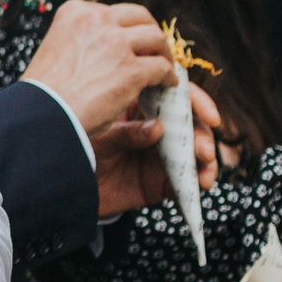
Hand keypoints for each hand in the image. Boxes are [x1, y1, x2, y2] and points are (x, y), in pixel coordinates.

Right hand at [19, 0, 173, 135]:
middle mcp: (96, 20)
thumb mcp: (57, 47)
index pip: (112, 11)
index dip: (126, 28)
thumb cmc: (45, 90)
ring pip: (155, 39)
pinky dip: (168, 77)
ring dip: (163, 54)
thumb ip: (81, 40)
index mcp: (75, 12)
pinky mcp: (131, 70)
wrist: (40, 114)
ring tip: (164, 68)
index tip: (131, 42)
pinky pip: (161, 67)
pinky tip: (165, 86)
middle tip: (155, 51)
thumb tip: (105, 48)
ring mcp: (115, 43)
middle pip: (139, 17)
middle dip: (151, 33)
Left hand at [90, 81, 219, 217]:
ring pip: (195, 152)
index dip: (198, 103)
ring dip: (206, 161)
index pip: (175, 96)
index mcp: (142, 106)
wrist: (71, 183)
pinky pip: (187, 181)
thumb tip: (158, 128)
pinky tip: (200, 184)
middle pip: (192, 124)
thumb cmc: (81, 148)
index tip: (211, 117)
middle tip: (203, 151)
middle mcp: (158, 127)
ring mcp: (163, 154)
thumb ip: (126, 132)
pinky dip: (197, 182)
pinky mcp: (163, 181)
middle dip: (203, 136)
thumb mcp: (100, 136)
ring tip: (205, 171)